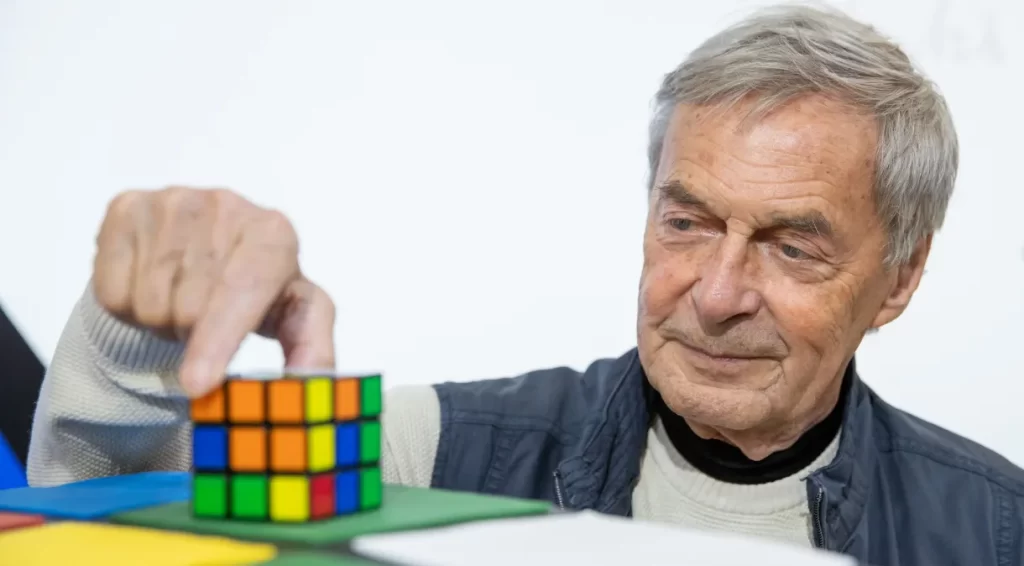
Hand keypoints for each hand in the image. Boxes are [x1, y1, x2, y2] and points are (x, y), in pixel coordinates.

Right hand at [92, 186, 335, 396]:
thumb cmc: (261, 295)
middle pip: (189, 308)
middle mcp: (226, 206)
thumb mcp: (296, 320)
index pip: (241, 291)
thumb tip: (311, 383)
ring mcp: (173, 200)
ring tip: (180, 303)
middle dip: (193, 335)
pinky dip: (126, 306)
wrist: (208, 258)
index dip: (217, 341)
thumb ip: (312, 351)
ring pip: (148, 302)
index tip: (198, 384)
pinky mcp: (128, 206)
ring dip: (161, 321)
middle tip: (205, 324)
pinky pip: (111, 289)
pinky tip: (151, 285)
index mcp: (275, 235)